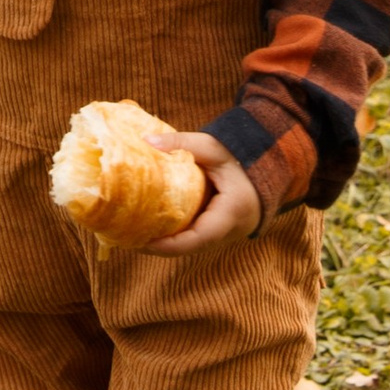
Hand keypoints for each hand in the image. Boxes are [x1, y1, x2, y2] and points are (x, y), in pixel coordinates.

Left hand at [140, 130, 264, 255]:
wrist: (264, 167)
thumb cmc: (237, 156)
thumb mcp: (211, 147)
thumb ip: (181, 143)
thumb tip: (146, 141)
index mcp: (231, 213)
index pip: (197, 238)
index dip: (169, 245)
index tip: (142, 242)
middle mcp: (229, 231)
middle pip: (189, 248)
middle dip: (158, 247)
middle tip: (125, 238)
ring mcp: (225, 234)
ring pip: (190, 247)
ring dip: (163, 245)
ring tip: (130, 236)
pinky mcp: (218, 231)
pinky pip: (193, 240)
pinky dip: (173, 238)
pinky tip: (148, 230)